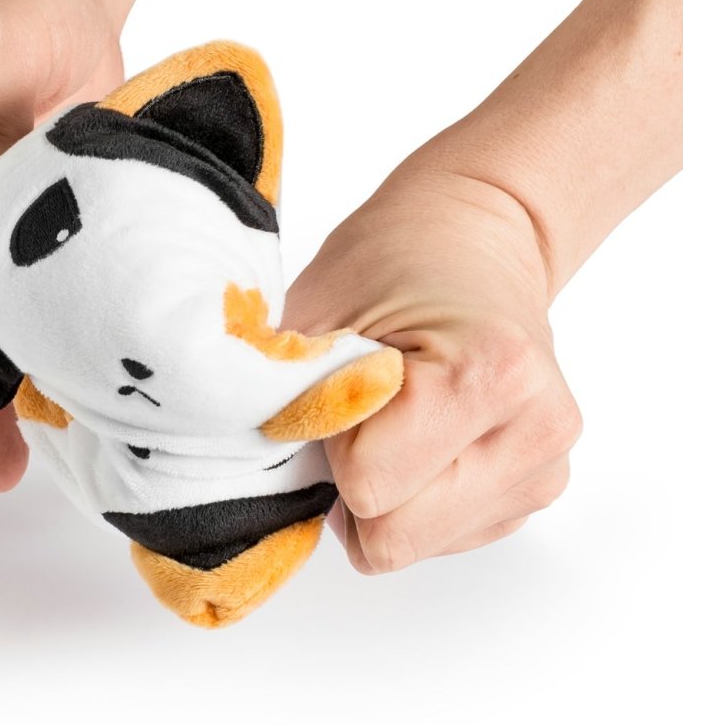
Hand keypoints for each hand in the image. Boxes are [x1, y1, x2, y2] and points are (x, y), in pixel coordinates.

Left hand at [282, 168, 581, 571]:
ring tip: (395, 417)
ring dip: (381, 495)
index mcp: (492, 372)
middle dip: (353, 483)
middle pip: (393, 537)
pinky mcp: (534, 491)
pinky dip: (410, 499)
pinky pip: (437, 540)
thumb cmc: (396, 258)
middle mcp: (535, 430)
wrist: (475, 237)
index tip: (340, 386)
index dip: (331, 440)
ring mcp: (543, 468)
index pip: (369, 485)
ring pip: (411, 546)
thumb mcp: (318, 308)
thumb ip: (280, 392)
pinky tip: (422, 437)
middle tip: (359, 412)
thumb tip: (240, 473)